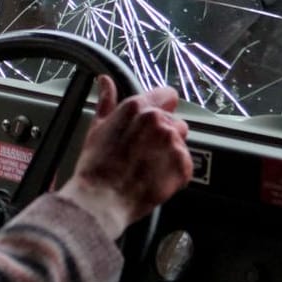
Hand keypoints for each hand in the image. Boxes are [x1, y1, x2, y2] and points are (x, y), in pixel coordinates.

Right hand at [57, 76, 191, 239]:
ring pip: (181, 141)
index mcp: (138, 108)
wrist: (101, 199)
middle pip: (175, 121)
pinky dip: (174, 171)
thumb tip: (105, 81)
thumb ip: (106, 101)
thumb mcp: (97, 128)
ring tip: (147, 164)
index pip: (168, 95)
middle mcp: (158, 122)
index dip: (161, 107)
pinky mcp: (182, 167)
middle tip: (142, 150)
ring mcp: (172, 144)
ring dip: (169, 151)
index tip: (152, 120)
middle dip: (163, 133)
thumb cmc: (96, 166)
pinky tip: (154, 176)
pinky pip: (185, 163)